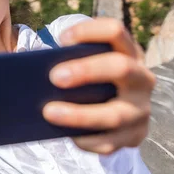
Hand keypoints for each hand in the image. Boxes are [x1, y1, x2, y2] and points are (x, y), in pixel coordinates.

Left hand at [42, 18, 155, 154]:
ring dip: (79, 114)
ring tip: (48, 112)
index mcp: (128, 52)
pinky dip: (85, 140)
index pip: (115, 31)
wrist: (112, 113)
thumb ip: (68, 61)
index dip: (88, 31)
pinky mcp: (135, 136)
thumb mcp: (84, 65)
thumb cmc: (88, 80)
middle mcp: (141, 78)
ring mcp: (140, 109)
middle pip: (121, 67)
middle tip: (54, 77)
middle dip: (86, 71)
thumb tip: (33, 69)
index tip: (61, 39)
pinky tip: (66, 135)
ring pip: (115, 114)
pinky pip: (110, 142)